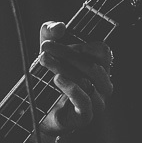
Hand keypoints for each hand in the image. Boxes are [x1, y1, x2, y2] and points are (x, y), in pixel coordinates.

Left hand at [36, 21, 112, 139]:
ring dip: (63, 68)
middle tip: (44, 47)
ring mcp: (97, 101)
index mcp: (100, 68)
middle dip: (66, 54)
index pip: (103, 52)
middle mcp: (103, 84)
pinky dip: (72, 89)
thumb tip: (59, 26)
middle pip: (92, 65)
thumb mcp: (48, 52)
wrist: (38, 110)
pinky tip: (58, 79)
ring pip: (87, 82)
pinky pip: (85, 102)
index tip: (61, 41)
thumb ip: (51, 34)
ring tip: (44, 60)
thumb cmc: (49, 78)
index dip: (83, 45)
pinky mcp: (85, 116)